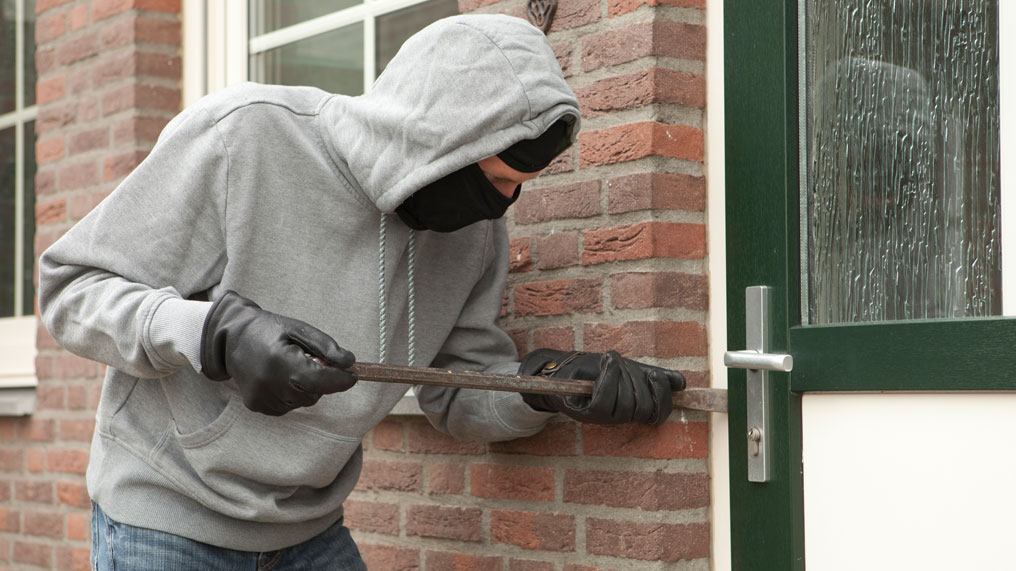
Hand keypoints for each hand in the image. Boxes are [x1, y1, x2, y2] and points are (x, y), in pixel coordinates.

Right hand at [200, 291, 357, 415]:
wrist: (232, 338)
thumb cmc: (270, 330)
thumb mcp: (300, 329)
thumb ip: (326, 347)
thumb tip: (350, 363)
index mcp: (280, 360)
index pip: (320, 379)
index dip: (340, 380)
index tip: (353, 375)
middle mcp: (269, 382)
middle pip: (314, 393)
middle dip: (321, 380)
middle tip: (312, 361)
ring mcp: (260, 397)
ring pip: (302, 402)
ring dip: (306, 388)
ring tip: (292, 367)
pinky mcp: (256, 405)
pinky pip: (287, 407)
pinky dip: (292, 395)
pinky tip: (281, 378)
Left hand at [518, 348, 684, 424]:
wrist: (563, 369)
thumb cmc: (596, 369)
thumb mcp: (628, 369)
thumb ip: (652, 376)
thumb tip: (680, 383)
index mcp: (634, 407)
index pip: (660, 413)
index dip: (664, 396)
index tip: (656, 374)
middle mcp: (621, 417)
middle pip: (644, 406)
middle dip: (638, 379)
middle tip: (625, 362)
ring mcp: (605, 418)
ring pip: (626, 403)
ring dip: (621, 374)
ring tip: (610, 359)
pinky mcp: (588, 413)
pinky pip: (605, 400)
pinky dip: (608, 377)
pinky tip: (606, 362)